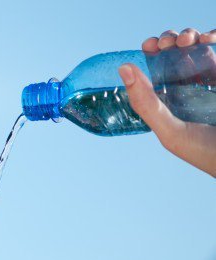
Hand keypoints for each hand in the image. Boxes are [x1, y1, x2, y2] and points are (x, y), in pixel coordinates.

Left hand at [118, 28, 215, 176]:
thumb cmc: (203, 152)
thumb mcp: (170, 131)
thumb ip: (146, 104)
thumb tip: (123, 69)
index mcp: (167, 99)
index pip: (154, 68)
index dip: (150, 52)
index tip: (148, 45)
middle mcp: (186, 86)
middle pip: (173, 53)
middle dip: (168, 40)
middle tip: (167, 43)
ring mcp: (208, 79)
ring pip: (195, 46)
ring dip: (188, 36)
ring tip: (187, 40)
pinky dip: (211, 37)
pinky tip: (208, 38)